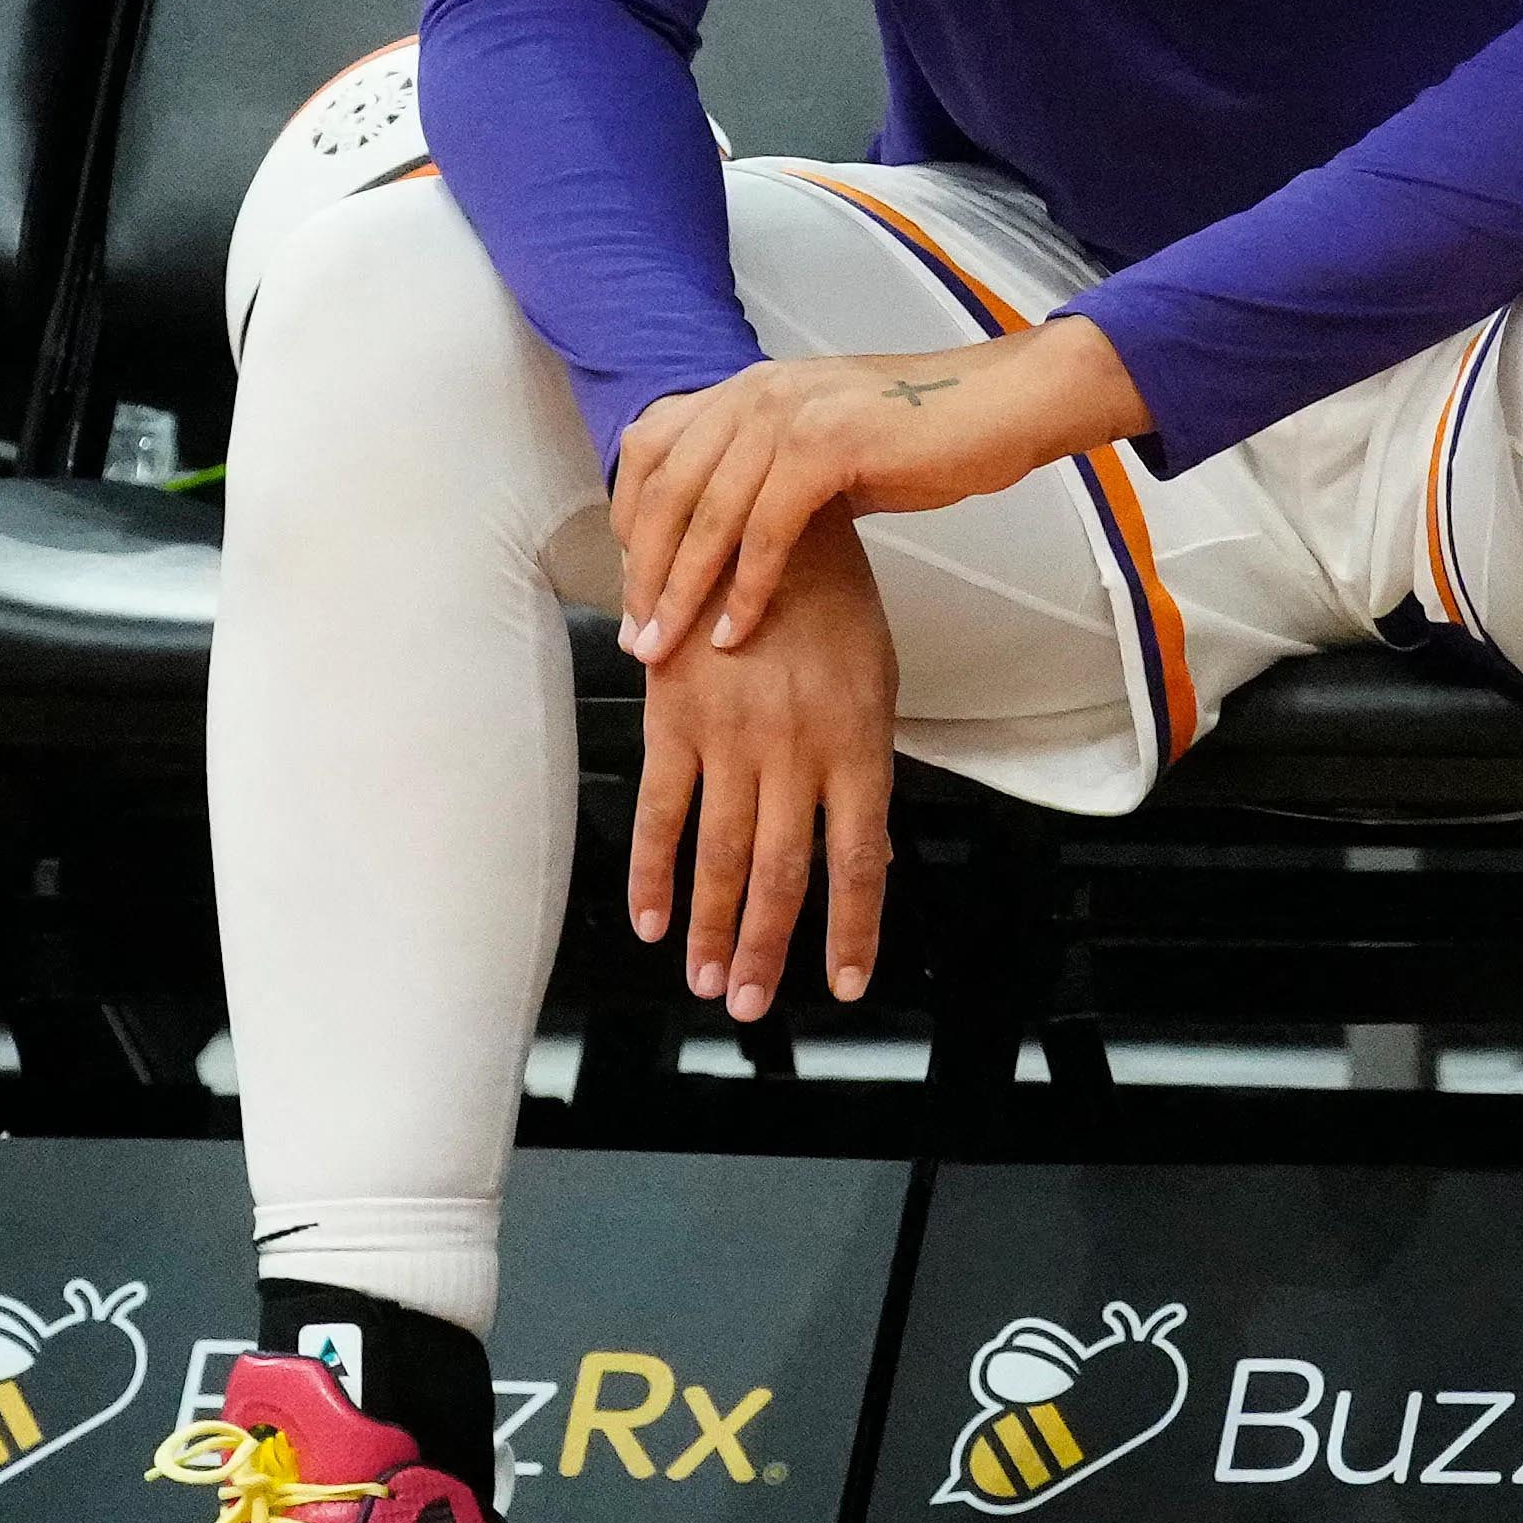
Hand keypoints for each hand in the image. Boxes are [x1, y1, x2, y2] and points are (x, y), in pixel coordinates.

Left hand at [613, 314, 1149, 662]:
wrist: (998, 409)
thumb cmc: (918, 439)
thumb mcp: (820, 447)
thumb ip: (765, 474)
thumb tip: (716, 536)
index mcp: (746, 388)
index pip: (652, 450)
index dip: (628, 521)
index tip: (630, 586)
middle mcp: (755, 392)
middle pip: (667, 489)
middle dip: (645, 571)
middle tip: (638, 638)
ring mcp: (789, 413)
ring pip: (709, 514)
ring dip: (682, 590)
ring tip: (668, 647)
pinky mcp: (827, 445)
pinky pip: (767, 529)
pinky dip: (746, 588)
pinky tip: (735, 633)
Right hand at [628, 504, 896, 1017]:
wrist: (765, 517)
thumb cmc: (830, 598)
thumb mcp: (872, 678)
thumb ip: (862, 764)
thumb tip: (869, 850)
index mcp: (858, 743)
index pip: (860, 860)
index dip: (851, 929)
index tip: (843, 984)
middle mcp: (796, 750)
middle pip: (783, 873)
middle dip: (768, 948)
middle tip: (752, 1006)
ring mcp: (731, 737)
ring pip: (721, 854)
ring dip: (714, 928)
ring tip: (708, 982)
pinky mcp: (674, 716)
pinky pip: (660, 808)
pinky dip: (652, 870)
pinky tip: (650, 919)